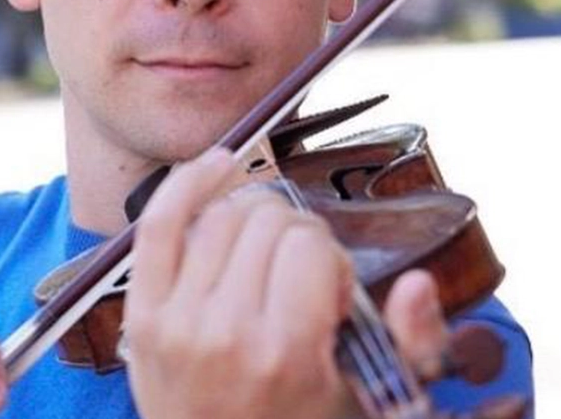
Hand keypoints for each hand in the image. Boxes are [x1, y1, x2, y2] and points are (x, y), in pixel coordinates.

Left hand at [124, 148, 447, 418]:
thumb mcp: (372, 401)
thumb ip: (411, 343)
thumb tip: (418, 283)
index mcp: (287, 355)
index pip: (310, 245)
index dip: (328, 254)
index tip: (327, 285)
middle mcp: (226, 334)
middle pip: (268, 223)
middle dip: (295, 233)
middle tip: (297, 268)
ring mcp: (177, 321)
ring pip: (223, 215)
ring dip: (254, 216)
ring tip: (263, 246)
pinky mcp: (142, 313)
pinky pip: (159, 222)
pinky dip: (187, 181)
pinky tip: (217, 165)